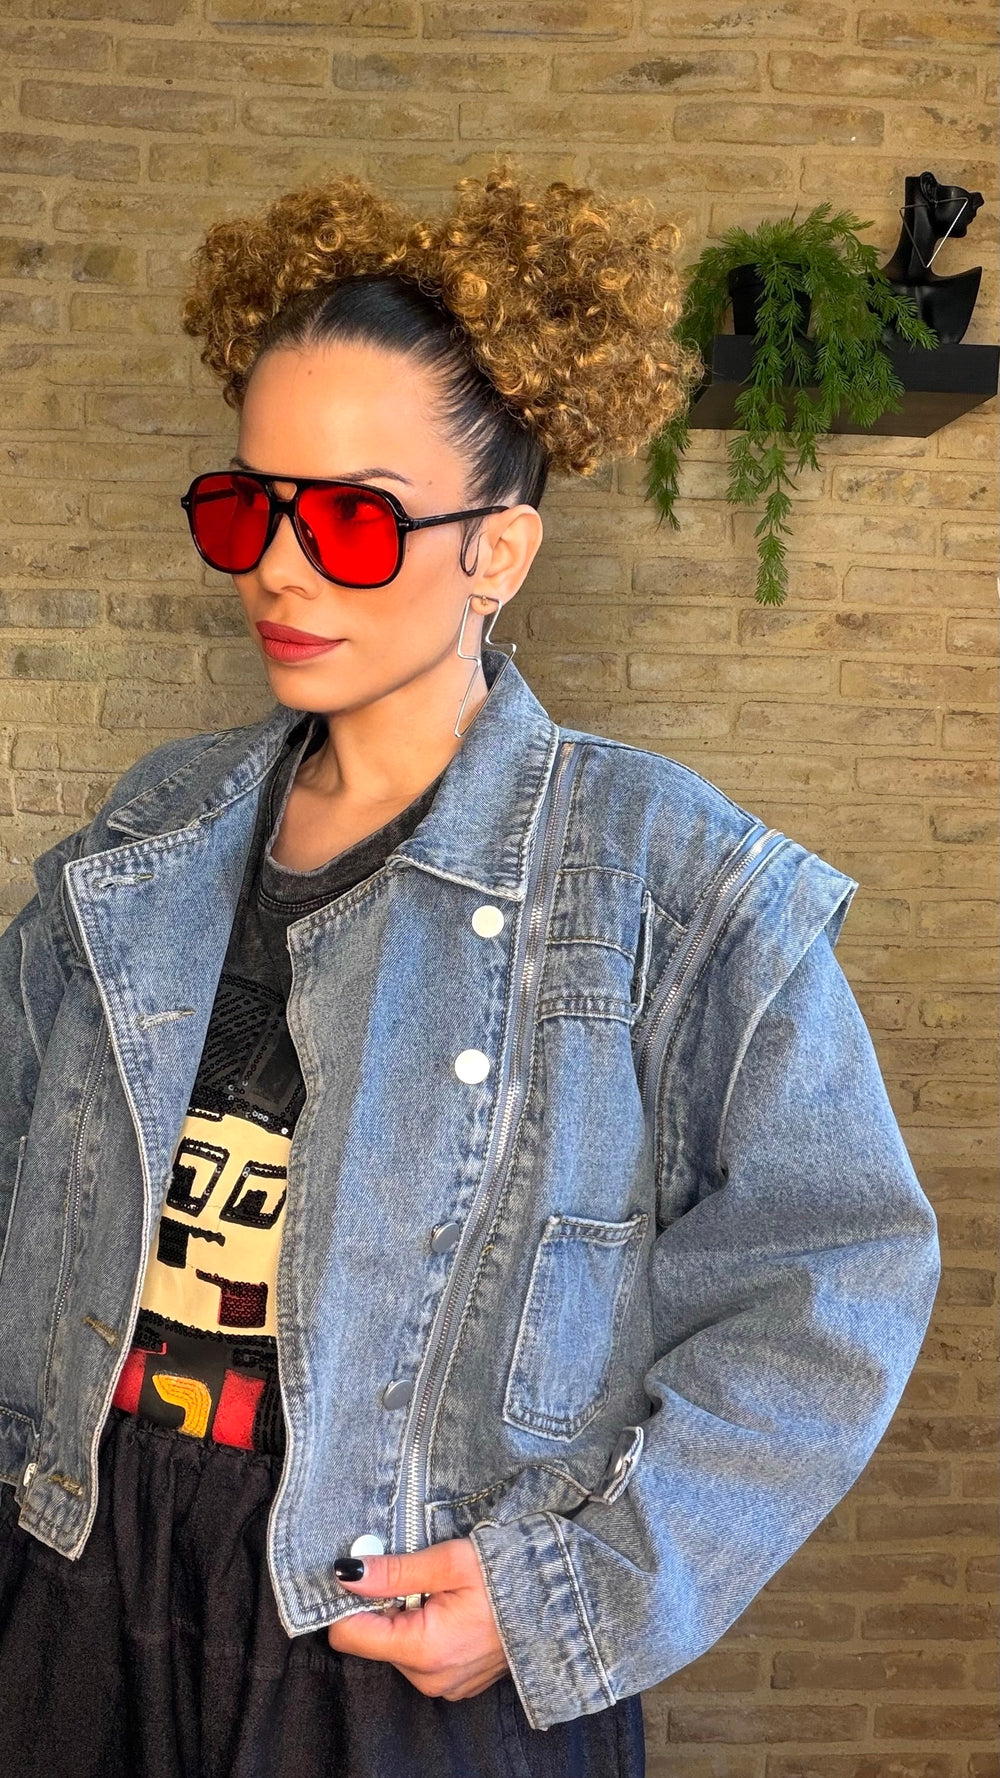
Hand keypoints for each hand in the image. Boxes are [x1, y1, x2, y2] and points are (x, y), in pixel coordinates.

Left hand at [326, 1537, 510, 1701]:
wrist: (559, 1602)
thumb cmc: (508, 1576)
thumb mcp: (449, 1562)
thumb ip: (394, 1571)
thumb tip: (347, 1572)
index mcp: (422, 1649)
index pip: (349, 1636)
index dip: (348, 1601)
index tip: (366, 1572)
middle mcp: (428, 1678)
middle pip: (373, 1640)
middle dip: (384, 1605)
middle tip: (417, 1577)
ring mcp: (443, 1686)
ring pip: (396, 1648)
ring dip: (406, 1616)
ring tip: (440, 1593)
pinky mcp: (455, 1685)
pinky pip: (420, 1658)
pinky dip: (424, 1631)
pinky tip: (451, 1610)